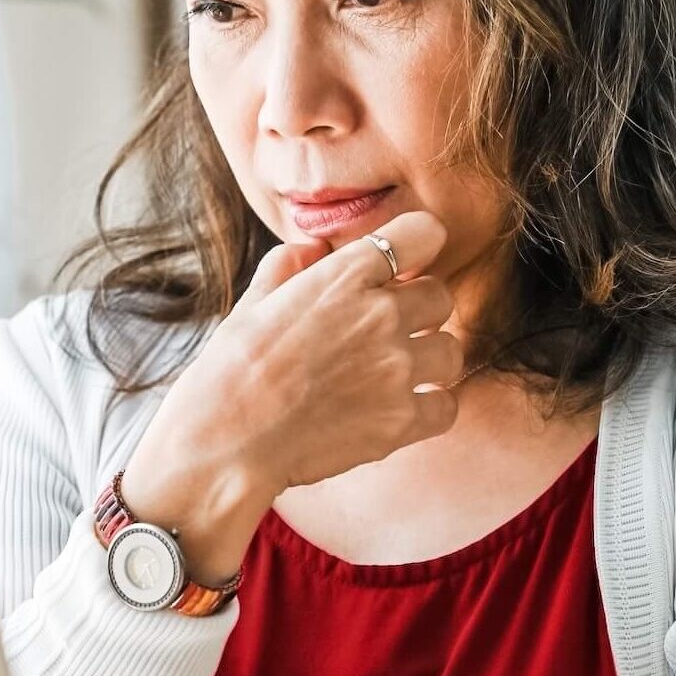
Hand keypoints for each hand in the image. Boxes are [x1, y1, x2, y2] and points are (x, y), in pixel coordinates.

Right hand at [121, 211, 463, 580]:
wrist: (225, 442)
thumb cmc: (231, 370)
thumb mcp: (254, 301)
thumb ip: (290, 264)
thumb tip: (314, 248)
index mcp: (344, 276)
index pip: (424, 233)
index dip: (417, 246)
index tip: (402, 268)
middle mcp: (380, 315)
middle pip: (440, 296)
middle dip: (418, 310)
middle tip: (386, 332)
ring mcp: (396, 369)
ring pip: (450, 351)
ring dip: (427, 360)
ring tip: (390, 375)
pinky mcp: (402, 420)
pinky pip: (447, 405)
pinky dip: (429, 408)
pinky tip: (398, 410)